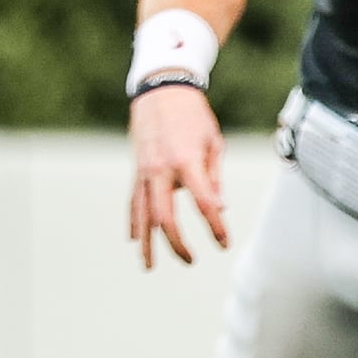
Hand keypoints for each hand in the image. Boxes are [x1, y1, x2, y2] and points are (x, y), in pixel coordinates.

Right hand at [127, 81, 227, 268]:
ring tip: (150, 266)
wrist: (161, 91)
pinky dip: (134, 222)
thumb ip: (214, 177)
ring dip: (147, 242)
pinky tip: (136, 239)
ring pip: (142, 214)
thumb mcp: (212, 143)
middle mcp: (161, 169)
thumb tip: (220, 208)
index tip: (224, 242)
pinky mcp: (136, 171)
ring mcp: (144, 172)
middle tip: (190, 260)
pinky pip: (133, 202)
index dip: (215, 226)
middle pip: (164, 216)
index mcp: (186, 161)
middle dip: (176, 243)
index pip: (203, 202)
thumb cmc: (193, 116)